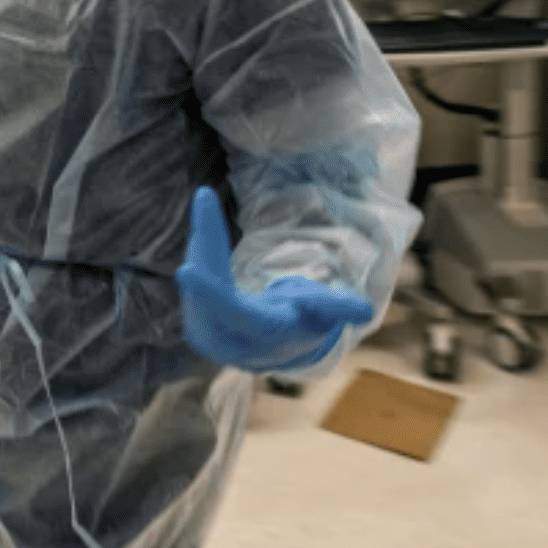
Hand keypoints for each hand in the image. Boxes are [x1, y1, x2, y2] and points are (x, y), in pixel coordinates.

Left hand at [176, 187, 375, 373]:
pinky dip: (199, 251)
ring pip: (196, 285)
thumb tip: (363, 311)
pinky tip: (205, 227)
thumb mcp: (326, 314)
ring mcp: (209, 336)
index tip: (184, 269)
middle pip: (208, 295)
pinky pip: (191, 285)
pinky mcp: (196, 324)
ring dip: (202, 243)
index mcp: (265, 336)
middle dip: (204, 248)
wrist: (280, 347)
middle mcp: (230, 342)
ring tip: (207, 205)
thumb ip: (339, 309)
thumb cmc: (306, 322)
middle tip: (202, 201)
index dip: (211, 294)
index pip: (234, 315)